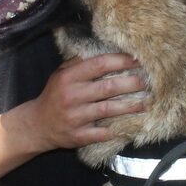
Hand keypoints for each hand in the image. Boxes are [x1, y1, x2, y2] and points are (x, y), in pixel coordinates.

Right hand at [19, 53, 147, 151]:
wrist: (37, 125)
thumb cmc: (54, 96)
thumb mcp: (60, 75)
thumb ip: (79, 63)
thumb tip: (104, 50)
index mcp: (68, 78)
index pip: (99, 65)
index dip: (120, 61)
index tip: (137, 60)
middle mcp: (72, 96)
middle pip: (108, 87)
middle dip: (131, 84)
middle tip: (148, 82)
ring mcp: (75, 117)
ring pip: (108, 110)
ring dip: (130, 106)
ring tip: (146, 102)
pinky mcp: (78, 135)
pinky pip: (101, 133)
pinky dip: (116, 130)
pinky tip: (130, 126)